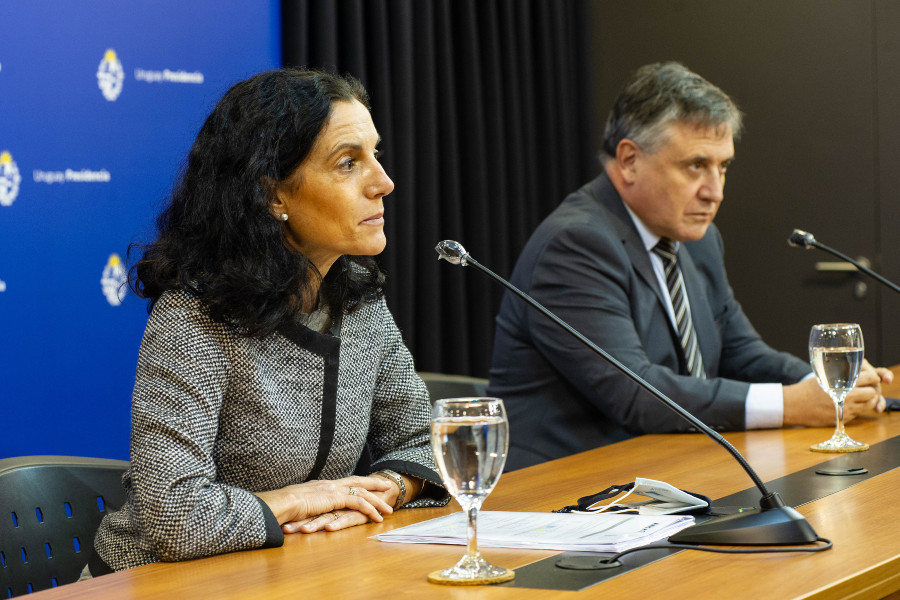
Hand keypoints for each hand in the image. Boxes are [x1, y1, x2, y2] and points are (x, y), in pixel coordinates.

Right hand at [255, 475, 392, 534]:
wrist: (282, 502)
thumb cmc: (284, 505)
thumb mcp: (297, 503)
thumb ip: (305, 504)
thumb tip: (304, 509)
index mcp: (321, 485)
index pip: (343, 482)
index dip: (356, 483)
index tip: (367, 483)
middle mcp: (330, 484)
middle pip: (357, 482)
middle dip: (373, 483)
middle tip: (386, 485)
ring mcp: (334, 490)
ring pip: (362, 493)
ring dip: (377, 501)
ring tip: (388, 509)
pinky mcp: (336, 498)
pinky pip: (359, 503)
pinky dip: (370, 509)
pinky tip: (377, 517)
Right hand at [783, 362, 892, 426]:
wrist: (794, 405)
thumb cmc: (807, 389)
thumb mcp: (824, 377)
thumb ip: (842, 375)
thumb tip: (857, 372)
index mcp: (843, 384)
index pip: (870, 378)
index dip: (874, 377)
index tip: (872, 377)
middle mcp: (847, 398)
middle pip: (873, 393)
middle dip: (872, 389)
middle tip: (867, 387)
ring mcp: (846, 410)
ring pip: (869, 405)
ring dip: (867, 400)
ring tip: (860, 396)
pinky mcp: (843, 419)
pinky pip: (858, 413)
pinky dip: (858, 408)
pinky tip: (848, 403)